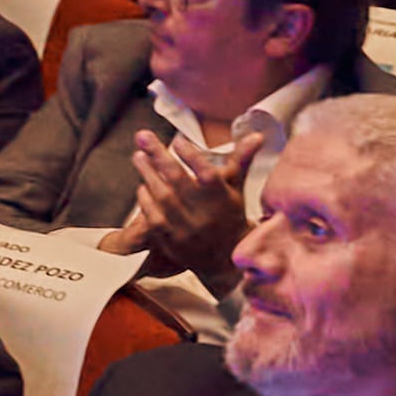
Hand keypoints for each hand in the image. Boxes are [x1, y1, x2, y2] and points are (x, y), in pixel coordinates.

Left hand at [100, 116, 264, 280]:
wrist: (225, 260)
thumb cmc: (230, 215)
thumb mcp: (236, 188)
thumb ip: (240, 160)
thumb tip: (256, 135)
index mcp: (222, 197)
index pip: (206, 173)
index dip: (191, 156)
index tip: (177, 140)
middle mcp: (204, 213)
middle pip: (177, 180)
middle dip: (158, 155)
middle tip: (142, 135)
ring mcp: (185, 227)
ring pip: (162, 196)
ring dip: (147, 173)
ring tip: (138, 155)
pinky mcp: (170, 240)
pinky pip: (152, 215)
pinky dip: (146, 198)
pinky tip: (143, 185)